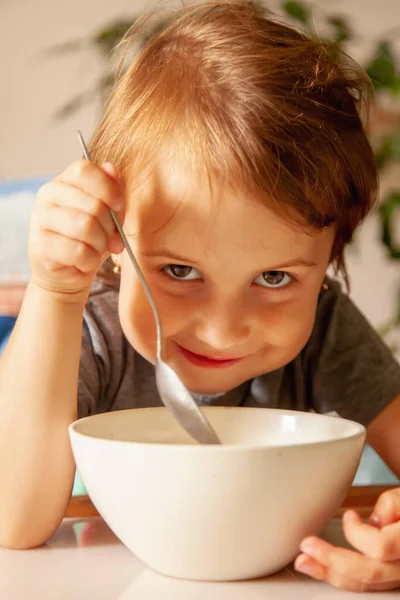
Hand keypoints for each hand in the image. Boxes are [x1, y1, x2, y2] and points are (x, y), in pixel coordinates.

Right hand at [29, 160, 124, 302]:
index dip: (108, 188)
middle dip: (110, 227)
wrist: (69, 273)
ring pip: (86, 227)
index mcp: (64, 181)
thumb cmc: (91, 240)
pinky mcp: (39, 246)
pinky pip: (78, 251)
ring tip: (96, 250)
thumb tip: (111, 169)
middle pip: (93, 204)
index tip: (120, 206)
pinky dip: (89, 260)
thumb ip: (113, 191)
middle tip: (110, 240)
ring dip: (100, 245)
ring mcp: (40, 219)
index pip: (84, 170)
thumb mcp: (109, 214)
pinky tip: (84, 262)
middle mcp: (47, 195)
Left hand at [294, 488, 399, 591]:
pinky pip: (368, 585)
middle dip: (333, 561)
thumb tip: (372, 524)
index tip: (348, 515)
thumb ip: (390, 506)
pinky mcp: (392, 580)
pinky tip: (322, 569)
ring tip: (304, 563)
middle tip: (305, 547)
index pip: (381, 548)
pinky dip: (343, 578)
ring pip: (367, 584)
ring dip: (331, 574)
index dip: (358, 534)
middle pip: (370, 572)